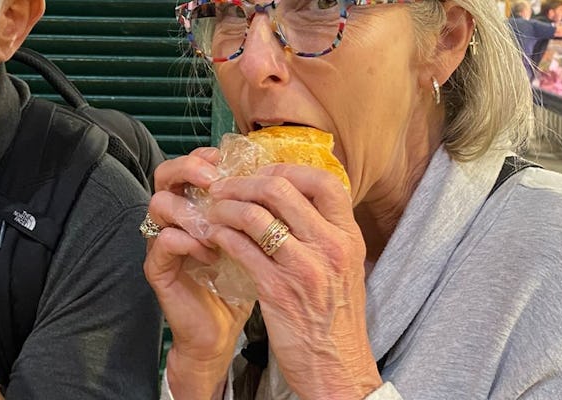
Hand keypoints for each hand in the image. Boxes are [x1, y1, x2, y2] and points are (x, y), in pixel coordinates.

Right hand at [145, 148, 251, 399]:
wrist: (220, 334)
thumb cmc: (242, 284)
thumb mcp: (257, 241)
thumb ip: (262, 212)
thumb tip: (290, 181)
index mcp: (197, 206)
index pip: (190, 165)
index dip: (206, 156)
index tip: (228, 162)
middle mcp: (174, 219)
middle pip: (165, 174)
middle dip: (189, 169)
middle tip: (213, 180)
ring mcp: (162, 242)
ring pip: (159, 204)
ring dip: (191, 209)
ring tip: (218, 226)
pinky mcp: (158, 269)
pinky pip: (164, 241)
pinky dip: (190, 241)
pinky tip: (212, 254)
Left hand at [205, 164, 380, 398]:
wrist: (337, 367)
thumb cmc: (336, 319)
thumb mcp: (344, 268)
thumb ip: (324, 234)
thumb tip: (296, 201)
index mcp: (348, 237)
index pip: (323, 180)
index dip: (287, 168)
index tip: (262, 174)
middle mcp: (329, 247)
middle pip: (281, 188)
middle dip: (244, 182)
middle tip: (224, 187)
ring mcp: (303, 267)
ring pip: (254, 215)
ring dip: (225, 207)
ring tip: (212, 210)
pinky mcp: (276, 290)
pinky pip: (240, 248)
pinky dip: (220, 236)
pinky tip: (212, 236)